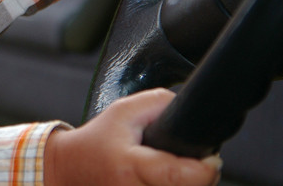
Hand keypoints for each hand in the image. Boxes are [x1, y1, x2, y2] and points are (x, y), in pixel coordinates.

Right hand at [43, 89, 220, 185]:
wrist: (71, 169)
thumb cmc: (96, 142)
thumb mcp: (123, 111)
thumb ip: (158, 104)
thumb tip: (188, 111)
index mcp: (131, 167)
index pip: (178, 175)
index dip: (203, 169)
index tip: (212, 158)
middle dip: (201, 175)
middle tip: (195, 161)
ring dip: (189, 184)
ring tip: (179, 170)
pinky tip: (166, 180)